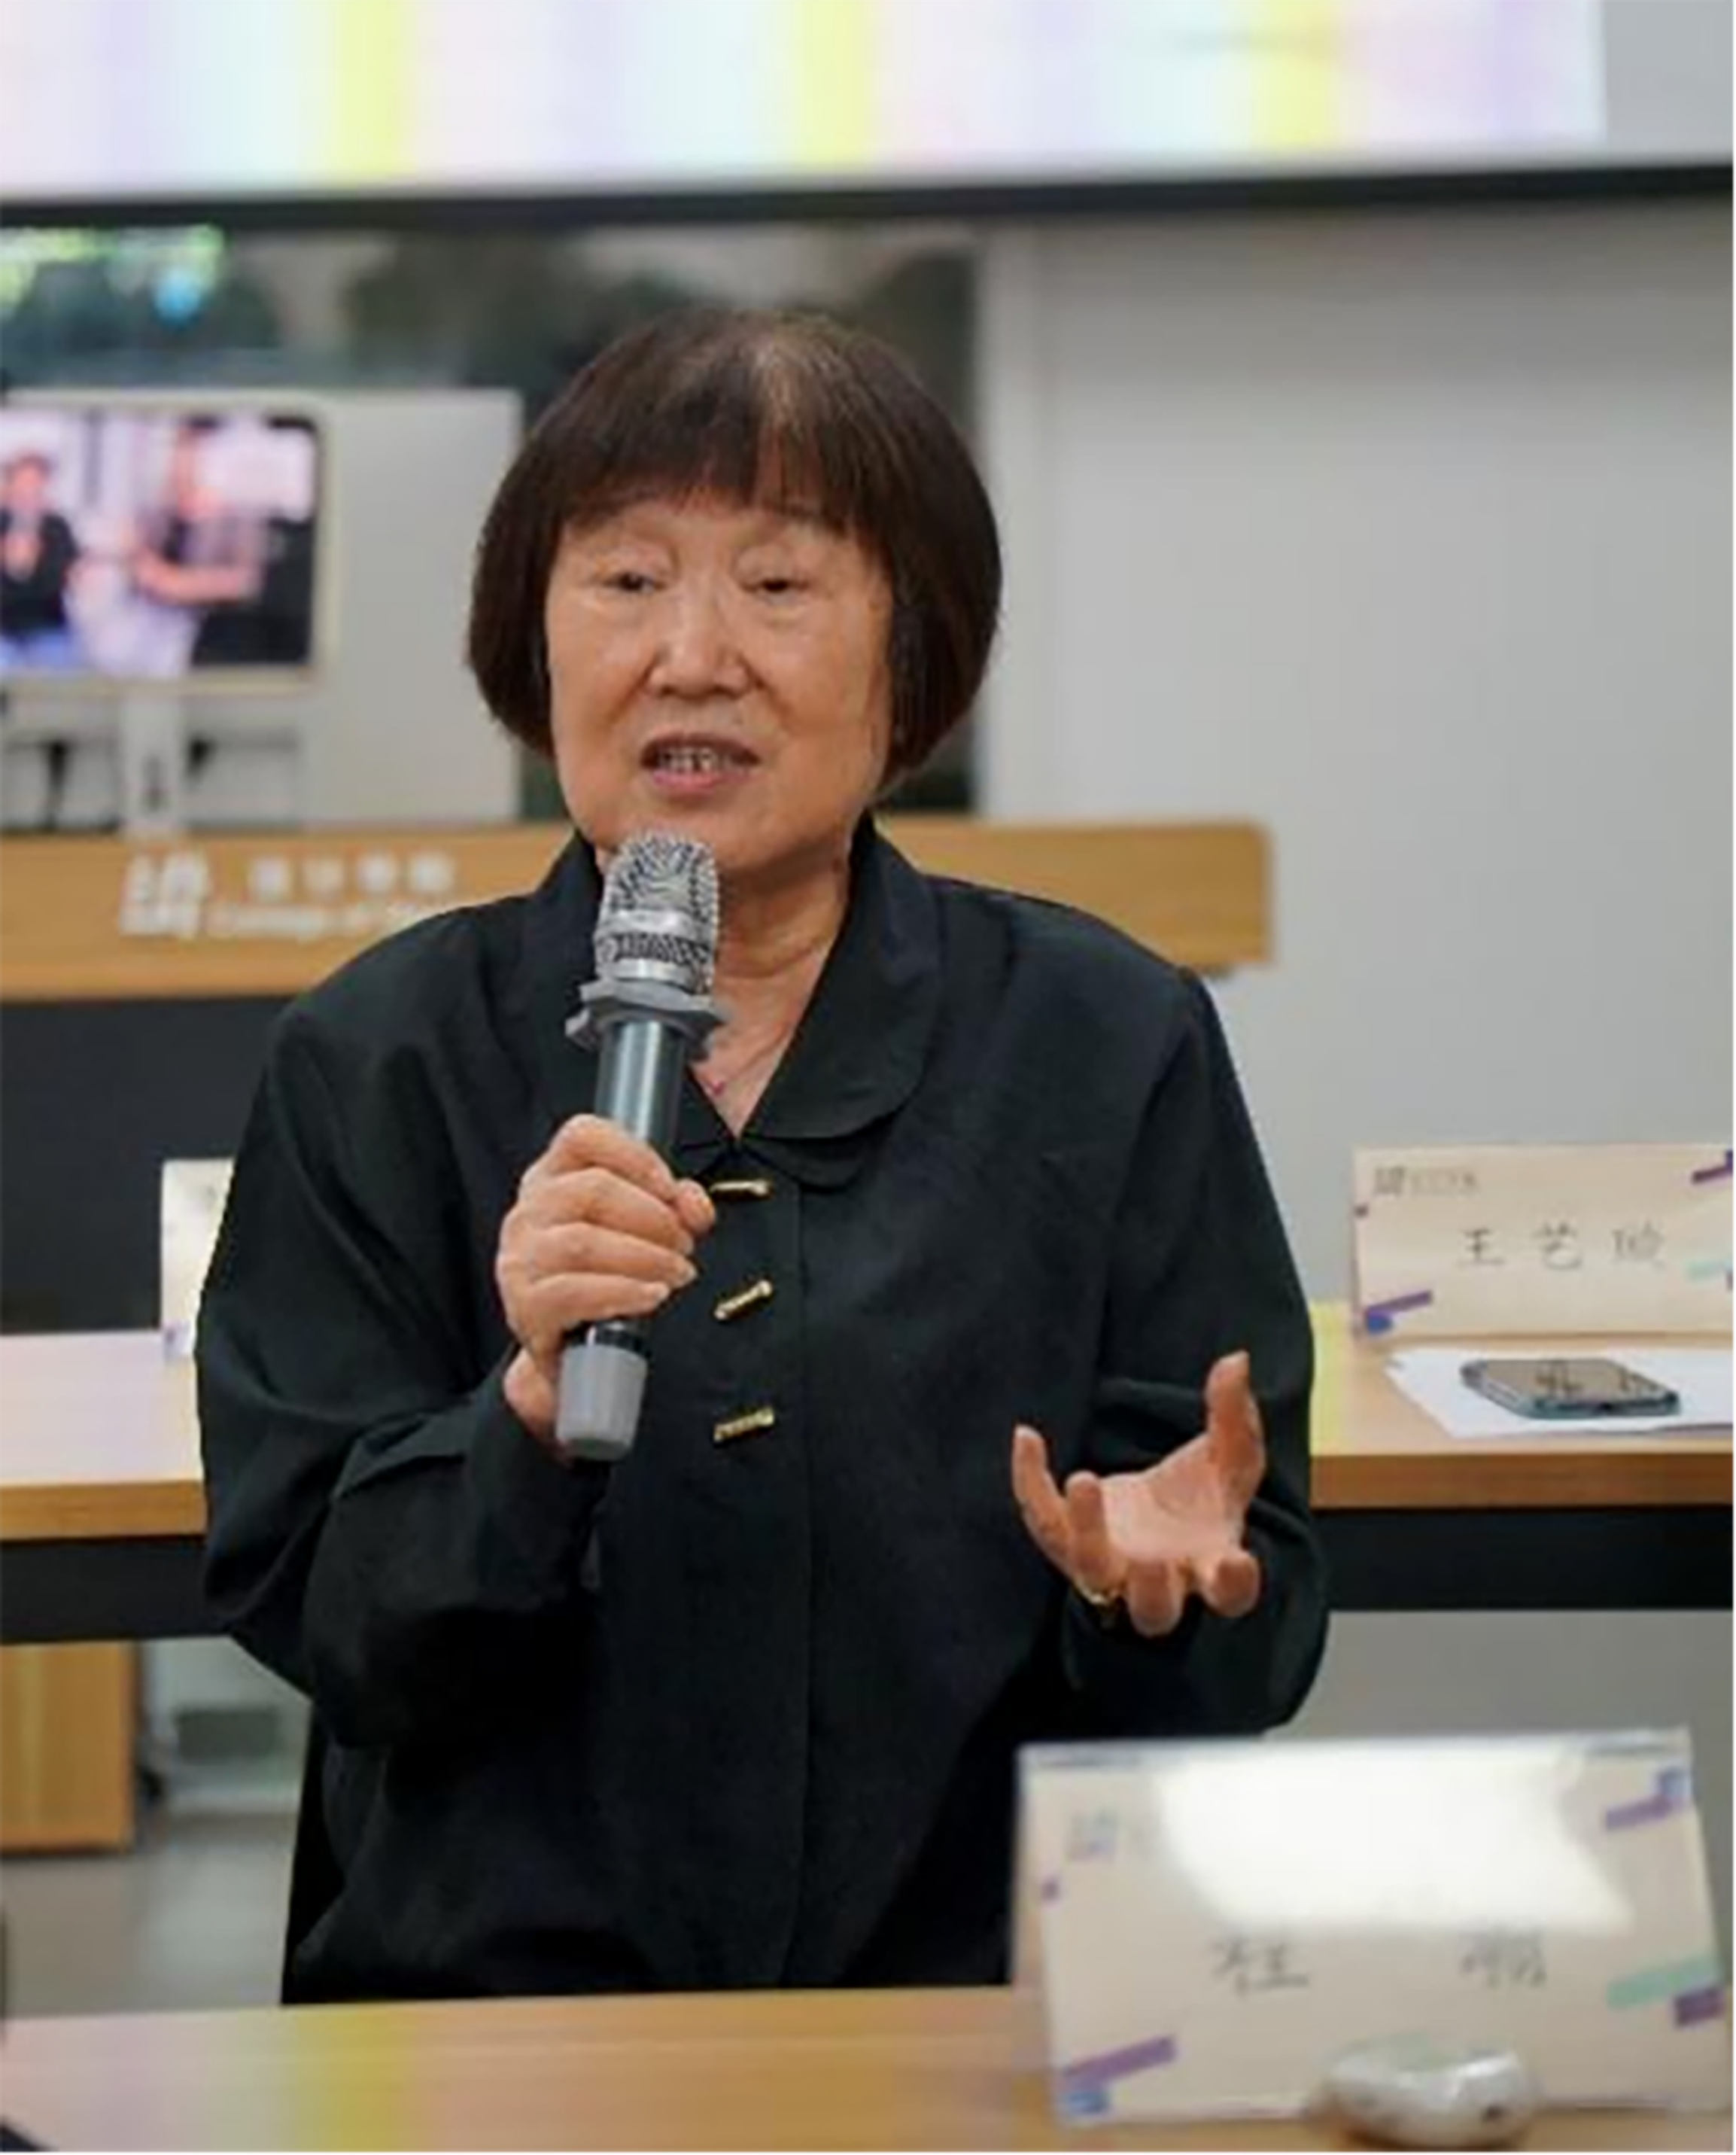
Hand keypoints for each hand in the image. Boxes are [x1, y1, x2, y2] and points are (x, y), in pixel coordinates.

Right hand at [496, 1115, 714, 1446]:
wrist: (574, 1351)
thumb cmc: (606, 1278)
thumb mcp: (643, 1232)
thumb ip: (675, 1207)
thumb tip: (695, 1207)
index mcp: (554, 1178)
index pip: (582, 1135)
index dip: (634, 1154)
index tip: (671, 1189)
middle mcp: (529, 1211)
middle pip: (592, 1188)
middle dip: (654, 1217)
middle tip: (684, 1245)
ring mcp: (521, 1258)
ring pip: (584, 1241)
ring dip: (645, 1257)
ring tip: (677, 1273)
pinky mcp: (525, 1306)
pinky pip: (574, 1291)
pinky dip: (622, 1292)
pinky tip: (652, 1296)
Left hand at [1011, 1352, 1265, 1636]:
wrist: (1155, 1516)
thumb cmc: (1202, 1498)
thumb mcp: (1228, 1458)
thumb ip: (1235, 1416)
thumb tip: (1236, 1361)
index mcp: (1209, 1566)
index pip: (1231, 1595)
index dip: (1236, 1585)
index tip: (1238, 1561)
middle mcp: (1159, 1584)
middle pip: (1154, 1610)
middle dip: (1151, 1590)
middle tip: (1151, 1561)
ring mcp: (1107, 1570)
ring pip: (1092, 1573)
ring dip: (1088, 1533)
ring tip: (1084, 1480)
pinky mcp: (1064, 1544)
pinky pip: (1041, 1521)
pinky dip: (1030, 1482)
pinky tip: (1027, 1436)